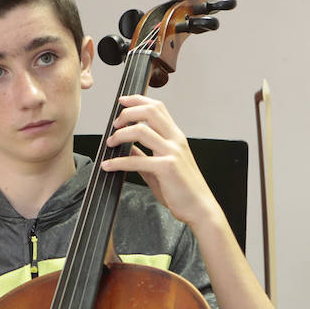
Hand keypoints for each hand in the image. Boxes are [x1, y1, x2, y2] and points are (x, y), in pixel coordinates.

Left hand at [100, 95, 219, 228]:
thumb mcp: (161, 166)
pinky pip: (137, 159)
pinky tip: (109, 166)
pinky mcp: (166, 168)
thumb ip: (144, 154)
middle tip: (115, 124)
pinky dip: (118, 161)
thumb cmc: (183, 189)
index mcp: (176, 137)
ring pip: (141, 130)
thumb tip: (127, 145)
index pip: (157, 108)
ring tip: (110, 143)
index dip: (138, 100)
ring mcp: (172, 152)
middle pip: (150, 111)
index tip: (122, 101)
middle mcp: (175, 140)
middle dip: (127, 112)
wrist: (200, 208)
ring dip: (120, 134)